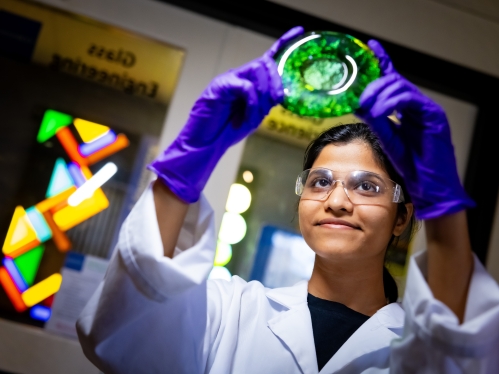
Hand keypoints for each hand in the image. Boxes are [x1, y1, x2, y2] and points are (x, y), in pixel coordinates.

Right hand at [149, 27, 303, 202]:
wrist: (206, 144)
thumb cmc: (227, 131)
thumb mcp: (253, 116)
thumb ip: (266, 102)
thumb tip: (280, 94)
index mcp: (247, 81)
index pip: (267, 59)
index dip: (282, 43)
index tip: (298, 30)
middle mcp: (238, 77)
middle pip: (264, 64)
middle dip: (275, 82)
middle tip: (277, 100)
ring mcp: (227, 80)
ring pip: (256, 72)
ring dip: (264, 95)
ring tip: (258, 114)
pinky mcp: (219, 87)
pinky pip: (244, 87)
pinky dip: (252, 102)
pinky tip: (249, 115)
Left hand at [356, 40, 473, 218]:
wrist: (428, 185)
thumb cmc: (410, 165)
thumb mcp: (386, 139)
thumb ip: (376, 120)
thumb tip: (359, 104)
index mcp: (406, 108)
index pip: (393, 80)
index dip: (383, 61)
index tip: (371, 46)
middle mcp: (417, 105)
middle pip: (394, 81)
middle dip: (373, 85)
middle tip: (359, 98)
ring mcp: (426, 109)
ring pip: (401, 87)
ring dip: (380, 94)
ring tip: (367, 107)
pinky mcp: (433, 116)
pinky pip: (410, 100)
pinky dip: (392, 103)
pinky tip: (379, 112)